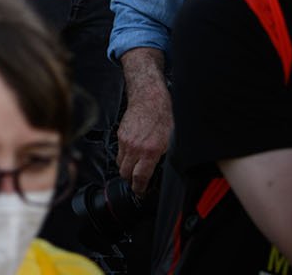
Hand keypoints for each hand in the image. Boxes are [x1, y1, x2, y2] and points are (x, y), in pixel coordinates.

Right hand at [116, 80, 172, 194]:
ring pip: (120, 163)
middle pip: (125, 173)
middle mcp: (135, 148)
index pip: (139, 178)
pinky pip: (119, 151)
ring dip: (126, 168)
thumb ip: (166, 157)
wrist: (149, 99)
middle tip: (137, 183)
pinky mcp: (120, 134)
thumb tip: (168, 171)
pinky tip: (133, 154)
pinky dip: (124, 156)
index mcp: (150, 152)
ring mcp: (125, 141)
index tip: (141, 193)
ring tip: (134, 169)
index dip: (139, 189)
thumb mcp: (172, 141)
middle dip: (130, 181)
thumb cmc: (164, 117)